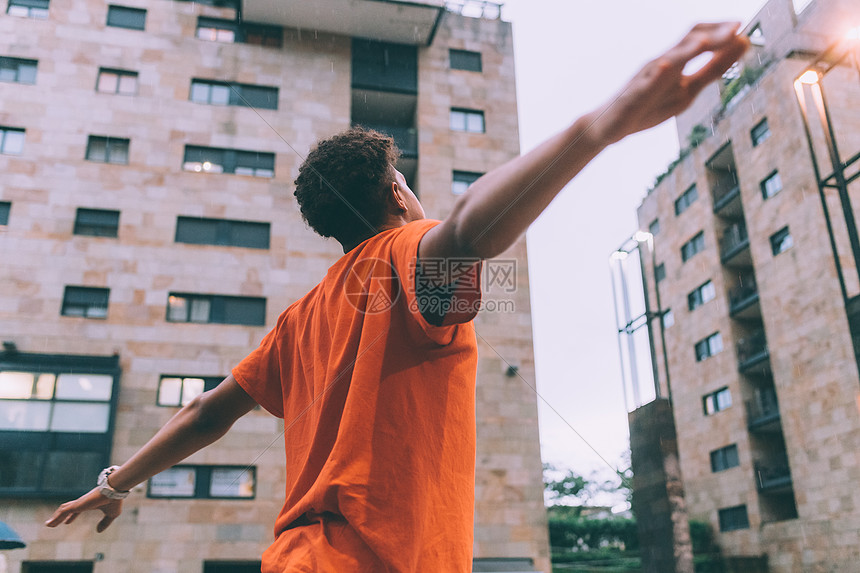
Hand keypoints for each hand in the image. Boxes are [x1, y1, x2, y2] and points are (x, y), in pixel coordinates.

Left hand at [45, 487, 123, 532]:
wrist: (115, 491)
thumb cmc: (115, 500)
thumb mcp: (111, 514)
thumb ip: (105, 522)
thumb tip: (98, 531)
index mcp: (89, 504)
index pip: (77, 510)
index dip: (71, 516)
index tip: (67, 522)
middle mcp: (82, 502)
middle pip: (67, 509)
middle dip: (60, 516)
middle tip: (53, 522)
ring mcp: (79, 503)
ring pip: (63, 510)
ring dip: (55, 518)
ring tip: (48, 525)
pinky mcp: (77, 505)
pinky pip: (63, 512)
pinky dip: (55, 518)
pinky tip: (50, 524)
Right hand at [593, 22, 749, 143]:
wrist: (610, 126)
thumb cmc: (649, 106)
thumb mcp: (689, 89)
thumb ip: (713, 68)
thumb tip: (742, 43)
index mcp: (676, 62)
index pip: (699, 36)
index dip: (721, 30)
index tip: (743, 27)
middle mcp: (661, 64)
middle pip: (687, 41)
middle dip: (711, 35)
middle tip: (736, 27)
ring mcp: (646, 79)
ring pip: (667, 59)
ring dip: (687, 50)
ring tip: (704, 43)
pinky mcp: (632, 96)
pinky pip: (643, 83)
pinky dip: (655, 75)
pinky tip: (665, 68)